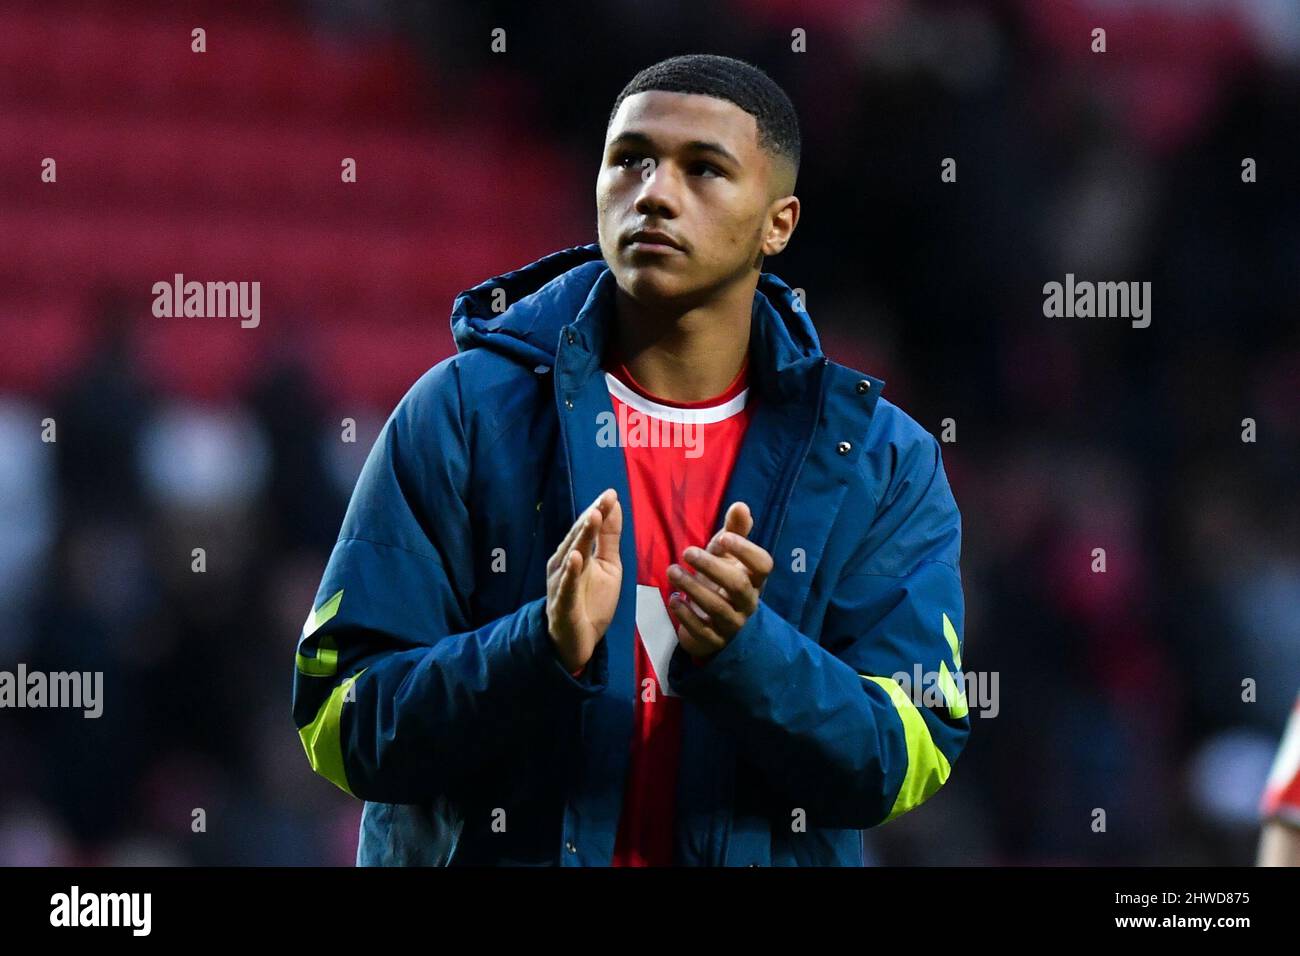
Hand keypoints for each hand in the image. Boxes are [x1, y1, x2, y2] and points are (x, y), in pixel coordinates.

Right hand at [546, 489, 622, 671]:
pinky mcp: (562, 604)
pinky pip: (566, 586)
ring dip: (581, 537)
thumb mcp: (608, 566)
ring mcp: (561, 583)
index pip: (587, 528)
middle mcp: (564, 564)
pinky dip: (570, 572)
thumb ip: (609, 538)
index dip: (598, 510)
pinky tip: (576, 558)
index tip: (611, 493)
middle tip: (604, 500)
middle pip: (578, 537)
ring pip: (571, 556)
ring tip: (592, 518)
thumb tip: (614, 505)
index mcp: (575, 553)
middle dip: (591, 518)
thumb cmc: (591, 600)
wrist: (578, 640)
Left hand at [667, 501, 773, 660]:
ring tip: (672, 571)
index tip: (722, 538)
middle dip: (711, 567)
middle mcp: (747, 602)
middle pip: (738, 585)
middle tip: (686, 552)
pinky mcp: (714, 641)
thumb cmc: (720, 581)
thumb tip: (740, 505)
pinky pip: (702, 630)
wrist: (713, 624)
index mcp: (754, 579)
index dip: (746, 550)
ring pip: (717, 607)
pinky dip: (686, 614)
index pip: (763, 565)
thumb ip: (734, 530)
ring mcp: (732, 624)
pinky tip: (673, 599)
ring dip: (692, 587)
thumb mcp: (725, 555)